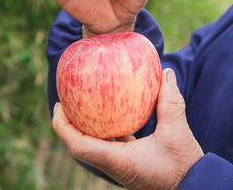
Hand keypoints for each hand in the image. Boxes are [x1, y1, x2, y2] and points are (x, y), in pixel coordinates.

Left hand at [52, 69, 203, 189]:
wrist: (192, 186)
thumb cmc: (183, 165)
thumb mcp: (177, 131)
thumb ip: (171, 101)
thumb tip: (166, 73)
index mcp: (118, 160)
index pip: (79, 146)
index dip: (63, 126)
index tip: (59, 105)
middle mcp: (113, 164)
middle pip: (79, 144)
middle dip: (68, 123)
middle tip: (67, 99)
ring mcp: (118, 164)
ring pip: (91, 145)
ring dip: (83, 126)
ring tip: (83, 104)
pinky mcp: (126, 162)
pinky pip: (106, 144)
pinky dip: (101, 129)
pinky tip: (108, 114)